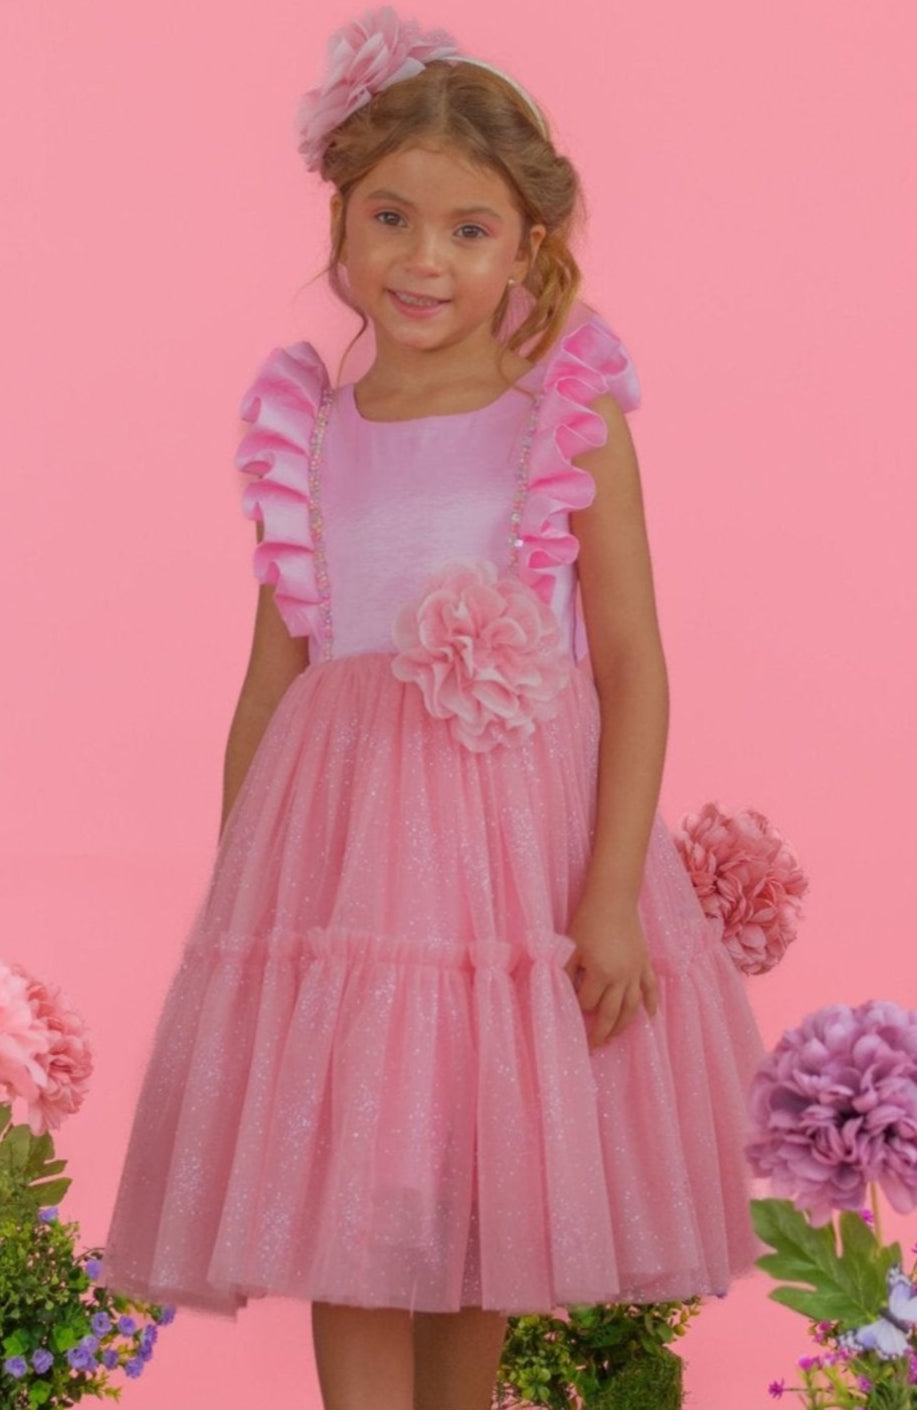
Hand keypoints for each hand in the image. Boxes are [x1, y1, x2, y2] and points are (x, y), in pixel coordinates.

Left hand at [563, 895, 659, 1049]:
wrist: (612, 898)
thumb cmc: (587, 920)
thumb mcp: (571, 947)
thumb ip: (568, 972)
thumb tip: (565, 993)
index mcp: (601, 972)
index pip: (588, 1002)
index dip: (578, 1006)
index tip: (572, 1009)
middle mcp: (622, 976)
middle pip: (612, 1013)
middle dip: (602, 1032)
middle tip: (594, 1047)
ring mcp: (636, 971)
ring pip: (633, 1006)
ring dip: (624, 1025)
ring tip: (615, 1038)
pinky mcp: (645, 962)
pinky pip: (651, 987)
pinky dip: (652, 1003)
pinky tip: (650, 1017)